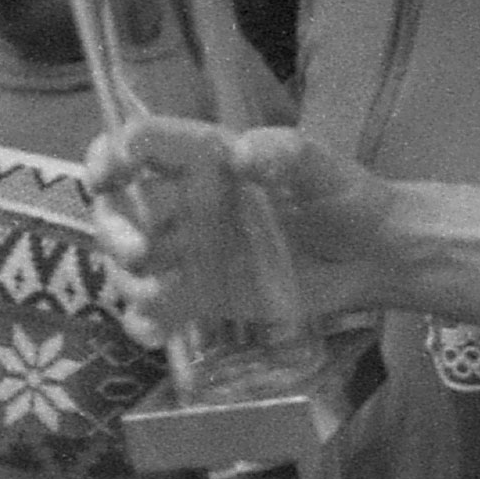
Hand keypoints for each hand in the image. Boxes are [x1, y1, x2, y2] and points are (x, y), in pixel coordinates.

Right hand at [85, 116, 393, 347]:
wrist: (373, 257)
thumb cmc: (346, 198)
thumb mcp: (323, 169)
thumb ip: (286, 154)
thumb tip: (242, 153)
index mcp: (206, 160)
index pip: (142, 145)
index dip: (110, 154)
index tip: (106, 175)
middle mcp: (187, 202)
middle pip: (121, 208)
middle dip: (113, 229)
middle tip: (137, 253)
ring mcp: (191, 251)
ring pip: (130, 261)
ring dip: (125, 278)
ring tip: (152, 299)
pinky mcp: (201, 295)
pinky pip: (155, 308)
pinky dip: (142, 321)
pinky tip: (152, 332)